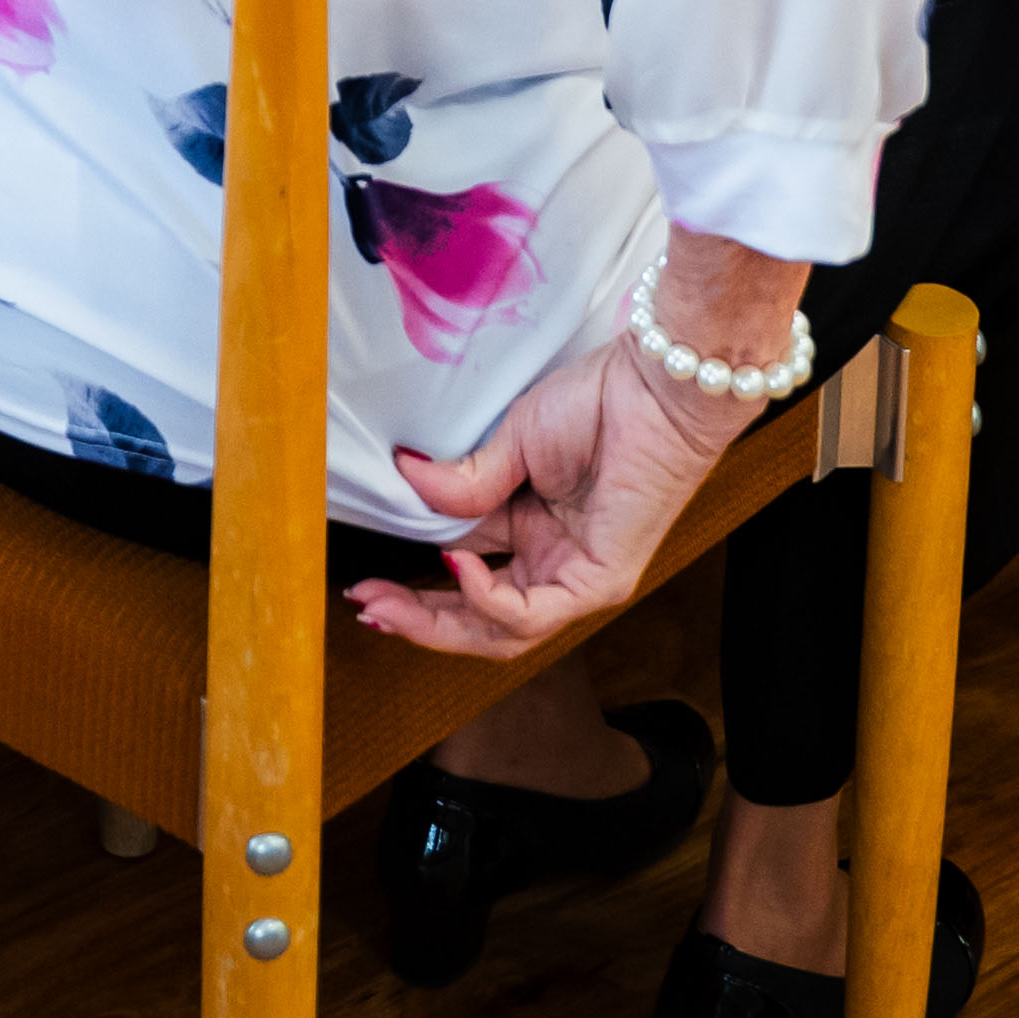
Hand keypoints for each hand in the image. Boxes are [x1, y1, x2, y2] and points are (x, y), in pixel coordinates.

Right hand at [352, 233, 809, 664]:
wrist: (655, 385)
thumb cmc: (598, 402)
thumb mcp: (514, 442)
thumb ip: (464, 482)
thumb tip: (405, 481)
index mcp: (533, 532)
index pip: (463, 577)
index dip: (413, 587)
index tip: (363, 582)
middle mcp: (554, 562)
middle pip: (479, 620)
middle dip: (418, 620)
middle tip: (367, 607)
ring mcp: (578, 577)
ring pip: (502, 632)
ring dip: (439, 622)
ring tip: (388, 604)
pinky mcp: (601, 581)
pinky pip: (534, 612)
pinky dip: (489, 597)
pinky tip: (454, 567)